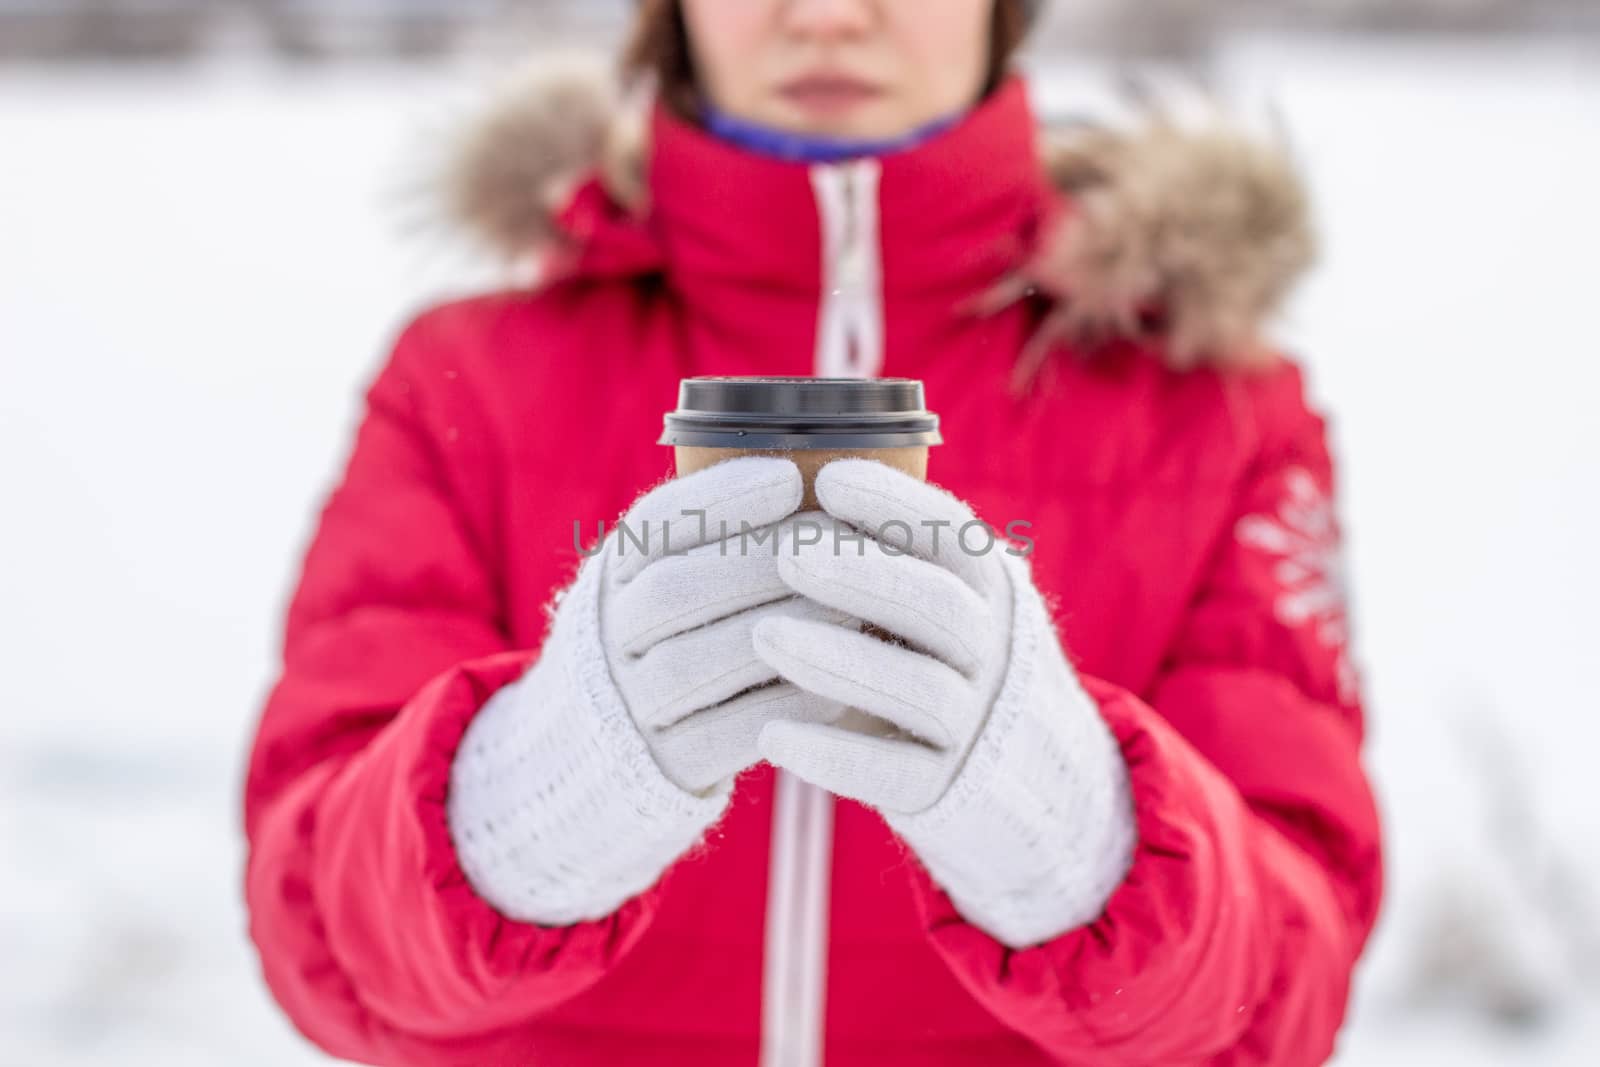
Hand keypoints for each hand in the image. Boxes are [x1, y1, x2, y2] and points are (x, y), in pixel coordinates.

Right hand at [597, 456, 850, 793]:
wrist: (613, 745)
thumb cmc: (678, 635)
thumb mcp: (672, 574)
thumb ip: (721, 536)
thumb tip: (820, 475)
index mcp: (615, 575)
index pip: (654, 525)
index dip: (722, 499)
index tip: (790, 481)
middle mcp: (612, 637)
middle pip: (676, 591)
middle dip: (762, 562)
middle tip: (841, 544)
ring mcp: (635, 704)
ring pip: (699, 663)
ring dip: (780, 632)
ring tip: (850, 611)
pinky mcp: (669, 765)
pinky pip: (729, 734)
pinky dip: (787, 704)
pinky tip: (840, 683)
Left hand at [751, 459, 1136, 947]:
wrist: (1015, 774)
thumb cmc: (938, 658)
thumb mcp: (940, 596)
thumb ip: (890, 553)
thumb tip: (792, 484)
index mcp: (988, 588)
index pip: (951, 534)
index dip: (892, 505)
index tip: (827, 481)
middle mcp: (991, 650)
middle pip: (933, 604)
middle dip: (858, 573)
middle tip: (786, 554)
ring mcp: (974, 723)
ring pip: (915, 687)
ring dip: (837, 658)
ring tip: (764, 636)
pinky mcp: (944, 788)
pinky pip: (892, 773)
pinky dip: (832, 754)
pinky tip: (770, 737)